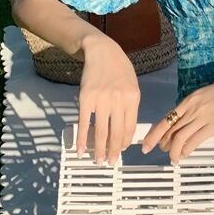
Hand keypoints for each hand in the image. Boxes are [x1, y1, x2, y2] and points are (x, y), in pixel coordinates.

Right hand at [77, 37, 140, 164]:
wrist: (102, 52)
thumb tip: (125, 130)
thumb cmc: (119, 70)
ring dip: (99, 149)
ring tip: (98, 160)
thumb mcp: (132, 85)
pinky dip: (82, 139)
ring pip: (100, 131)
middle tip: (110, 163)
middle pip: (116, 132)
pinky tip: (80, 149)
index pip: (130, 127)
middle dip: (113, 151)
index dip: (125, 142)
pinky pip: (84, 123)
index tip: (121, 151)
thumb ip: (130, 106)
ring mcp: (101, 100)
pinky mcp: (85, 99)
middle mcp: (118, 100)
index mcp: (133, 98)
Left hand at [141, 70, 213, 163]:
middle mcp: (191, 109)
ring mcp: (201, 117)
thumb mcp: (201, 96)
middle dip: (162, 144)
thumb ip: (190, 109)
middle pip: (169, 130)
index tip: (146, 144)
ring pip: (179, 137)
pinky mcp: (212, 126)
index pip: (165, 120)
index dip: (153, 134)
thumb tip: (179, 123)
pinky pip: (194, 141)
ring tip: (173, 157)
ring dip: (173, 151)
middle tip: (162, 151)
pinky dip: (186, 150)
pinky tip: (185, 154)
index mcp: (187, 101)